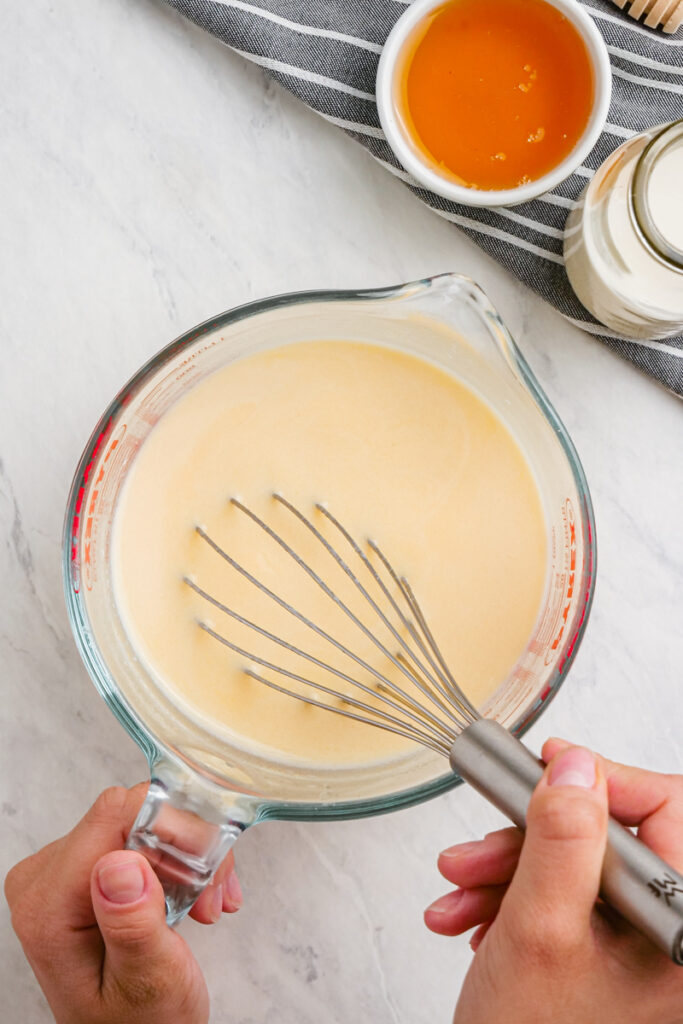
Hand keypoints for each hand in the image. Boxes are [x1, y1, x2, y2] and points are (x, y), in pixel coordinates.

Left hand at [5, 784, 241, 1023]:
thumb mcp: (147, 984)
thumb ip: (131, 925)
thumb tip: (118, 862)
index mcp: (49, 905)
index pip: (114, 815)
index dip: (172, 828)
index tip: (207, 869)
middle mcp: (45, 879)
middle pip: (131, 814)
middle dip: (187, 849)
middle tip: (211, 899)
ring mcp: (63, 871)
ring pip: (143, 820)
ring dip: (190, 857)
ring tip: (207, 905)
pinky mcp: (84, 869)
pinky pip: (141, 833)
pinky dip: (179, 860)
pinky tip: (197, 896)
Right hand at [424, 740, 682, 1023]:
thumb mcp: (539, 929)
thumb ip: (562, 838)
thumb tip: (576, 765)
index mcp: (677, 925)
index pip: (667, 807)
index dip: (603, 780)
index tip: (547, 772)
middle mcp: (667, 930)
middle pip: (608, 834)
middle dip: (528, 839)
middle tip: (477, 853)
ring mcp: (638, 941)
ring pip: (575, 860)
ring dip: (506, 869)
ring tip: (458, 896)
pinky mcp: (606, 946)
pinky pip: (563, 890)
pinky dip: (511, 894)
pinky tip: (473, 914)